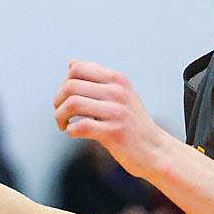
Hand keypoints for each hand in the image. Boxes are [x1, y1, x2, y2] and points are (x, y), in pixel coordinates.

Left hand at [53, 60, 173, 177]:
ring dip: (60, 116)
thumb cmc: (133, 123)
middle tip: (62, 114)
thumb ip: (97, 79)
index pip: (77, 69)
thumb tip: (72, 63)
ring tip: (64, 124)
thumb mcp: (121, 94)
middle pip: (70, 86)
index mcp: (117, 79)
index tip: (66, 99)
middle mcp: (117, 92)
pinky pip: (80, 126)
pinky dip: (71, 130)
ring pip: (73, 104)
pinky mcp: (114, 133)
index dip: (64, 84)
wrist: (155, 150)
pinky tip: (75, 133)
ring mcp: (117, 112)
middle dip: (58, 102)